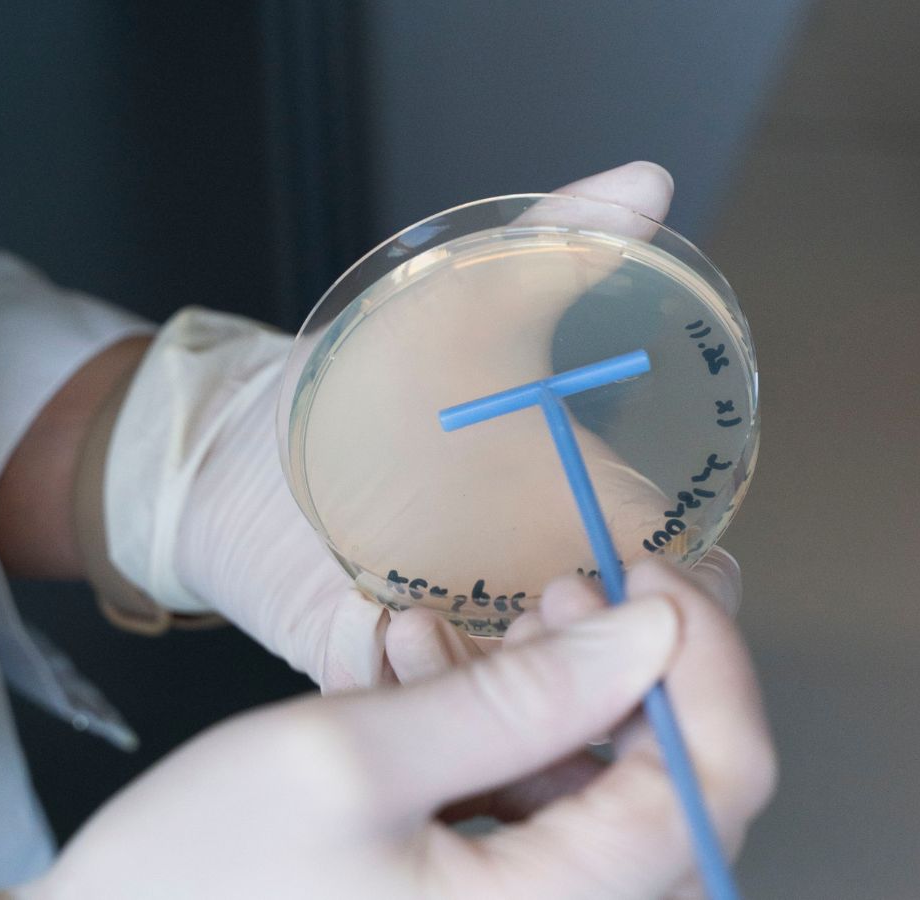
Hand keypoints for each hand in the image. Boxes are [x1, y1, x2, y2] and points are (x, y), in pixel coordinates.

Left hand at [167, 161, 681, 687]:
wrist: (229, 437)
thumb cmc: (358, 376)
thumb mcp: (465, 304)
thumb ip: (559, 244)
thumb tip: (649, 181)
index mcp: (570, 526)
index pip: (673, 596)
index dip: (690, 605)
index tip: (664, 577)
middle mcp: (522, 601)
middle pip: (609, 676)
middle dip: (608, 666)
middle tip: (561, 598)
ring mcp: (450, 643)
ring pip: (520, 714)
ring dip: (511, 684)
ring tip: (460, 611)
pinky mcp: (371, 671)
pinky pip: (414, 717)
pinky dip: (415, 691)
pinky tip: (392, 634)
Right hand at [387, 546, 744, 826]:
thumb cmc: (203, 855)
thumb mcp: (354, 757)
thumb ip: (520, 700)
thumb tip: (649, 634)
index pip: (705, 795)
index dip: (707, 669)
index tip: (658, 580)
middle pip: (673, 804)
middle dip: (637, 677)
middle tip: (571, 596)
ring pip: (610, 810)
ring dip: (568, 703)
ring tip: (502, 632)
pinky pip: (543, 826)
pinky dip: (511, 743)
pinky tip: (440, 677)